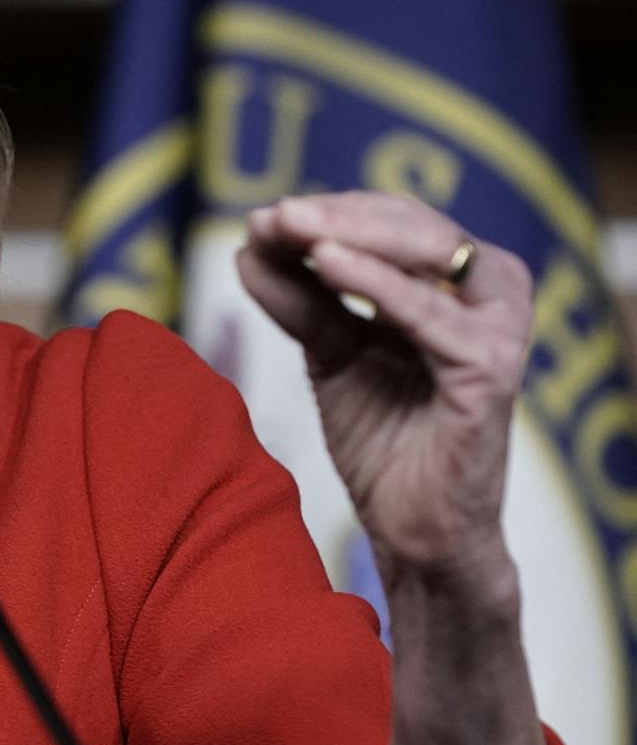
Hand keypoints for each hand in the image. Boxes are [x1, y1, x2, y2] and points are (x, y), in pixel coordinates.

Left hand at [234, 190, 530, 580]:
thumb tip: (246, 246)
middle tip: (270, 216)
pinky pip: (431, 315)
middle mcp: (488, 294)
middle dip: (333, 216)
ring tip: (288, 227)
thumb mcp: (331, 354)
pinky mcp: (492, 371)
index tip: (258, 219)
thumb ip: (300, 300)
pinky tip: (327, 264)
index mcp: (455, 284)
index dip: (325, 213)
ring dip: (350, 234)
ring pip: (426, 254)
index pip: (389, 222)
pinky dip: (378, 284)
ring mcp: (497, 329)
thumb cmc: (383, 440)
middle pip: (409, 227)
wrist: (414, 531)